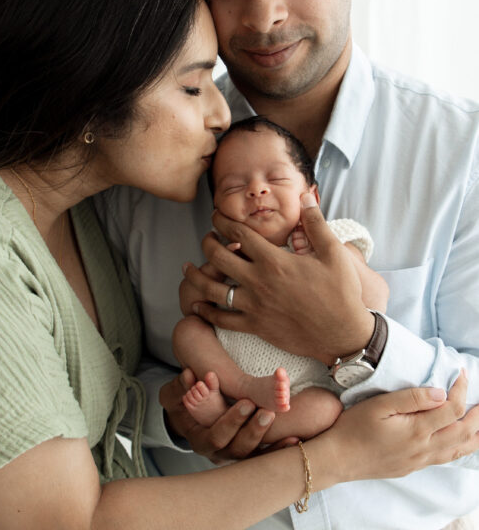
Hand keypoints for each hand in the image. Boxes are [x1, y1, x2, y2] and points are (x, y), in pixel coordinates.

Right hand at [159, 368, 278, 463]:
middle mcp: (219, 453)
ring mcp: (235, 455)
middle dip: (253, 432)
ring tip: (287, 429)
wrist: (190, 420)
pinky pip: (265, 456)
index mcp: (201, 440)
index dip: (231, 421)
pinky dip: (279, 450)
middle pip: (238, 450)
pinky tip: (295, 441)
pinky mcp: (248, 454)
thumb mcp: (174, 395)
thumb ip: (181, 387)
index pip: (216, 437)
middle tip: (268, 413)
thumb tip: (188, 375)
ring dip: (271, 443)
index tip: (246, 402)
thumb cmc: (182, 405)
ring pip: (254, 457)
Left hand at [183, 194, 373, 363]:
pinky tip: (197, 304)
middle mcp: (258, 281)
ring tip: (188, 267)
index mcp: (274, 260)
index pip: (238, 234)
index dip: (223, 222)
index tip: (216, 216)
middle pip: (219, 257)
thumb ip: (315, 223)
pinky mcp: (255, 326)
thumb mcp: (333, 252)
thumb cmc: (340, 292)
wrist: (342, 333)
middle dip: (208, 243)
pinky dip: (206, 311)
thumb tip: (305, 196)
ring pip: (213, 288)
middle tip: (206, 237)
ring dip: (197, 276)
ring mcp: (254, 305)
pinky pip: (222, 318)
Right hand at [313, 371, 478, 484]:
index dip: (461, 389)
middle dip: (478, 416)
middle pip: (463, 432)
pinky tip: (459, 443)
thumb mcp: (379, 405)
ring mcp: (419, 461)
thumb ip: (411, 398)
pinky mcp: (412, 467)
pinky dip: (460, 448)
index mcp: (417, 431)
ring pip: (458, 450)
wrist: (337, 459)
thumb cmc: (354, 428)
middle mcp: (424, 449)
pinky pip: (445, 458)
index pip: (452, 408)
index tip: (462, 373)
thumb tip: (440, 392)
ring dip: (475, 436)